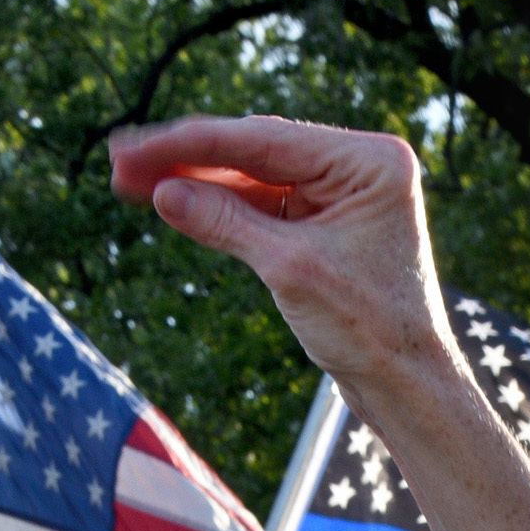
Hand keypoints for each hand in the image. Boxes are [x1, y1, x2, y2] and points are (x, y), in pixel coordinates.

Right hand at [107, 116, 459, 405]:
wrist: (409, 388)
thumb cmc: (370, 332)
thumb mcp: (290, 270)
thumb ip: (225, 223)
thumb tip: (163, 192)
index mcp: (369, 162)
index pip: (263, 141)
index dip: (190, 145)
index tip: (133, 148)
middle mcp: (361, 168)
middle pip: (255, 153)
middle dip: (187, 160)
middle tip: (120, 163)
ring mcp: (345, 195)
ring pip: (255, 179)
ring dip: (197, 183)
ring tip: (132, 182)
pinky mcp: (329, 225)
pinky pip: (266, 206)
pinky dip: (222, 208)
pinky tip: (176, 203)